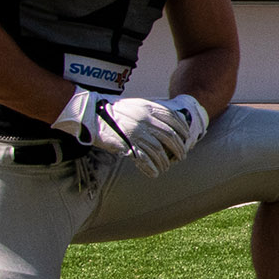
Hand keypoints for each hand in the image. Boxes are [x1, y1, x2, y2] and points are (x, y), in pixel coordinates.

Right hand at [52, 91, 209, 176]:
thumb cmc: (115, 110)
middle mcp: (146, 120)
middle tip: (181, 157)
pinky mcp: (126, 144)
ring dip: (164, 162)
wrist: (92, 113)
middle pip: (170, 137)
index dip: (183, 130)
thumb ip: (152, 112)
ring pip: (158, 151)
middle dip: (179, 149)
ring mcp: (136, 132)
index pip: (174, 119)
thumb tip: (167, 122)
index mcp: (149, 108)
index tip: (187, 139)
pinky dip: (151, 168)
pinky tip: (154, 173)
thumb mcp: (137, 105)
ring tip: (166, 167)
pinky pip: (143, 159)